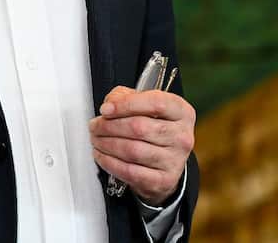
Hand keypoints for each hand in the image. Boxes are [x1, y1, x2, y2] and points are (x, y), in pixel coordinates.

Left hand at [89, 85, 194, 205]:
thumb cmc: (153, 127)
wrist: (166, 161)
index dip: (126, 105)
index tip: (106, 109)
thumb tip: (110, 105)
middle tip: (95, 126)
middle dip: (109, 126)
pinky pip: (130, 171)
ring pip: (132, 150)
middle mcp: (182, 136)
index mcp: (181, 111)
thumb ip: (126, 97)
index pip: (155, 103)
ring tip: (96, 140)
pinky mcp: (163, 180)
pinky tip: (102, 156)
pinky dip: (110, 163)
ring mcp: (175, 160)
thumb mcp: (144, 104)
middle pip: (139, 127)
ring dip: (107, 144)